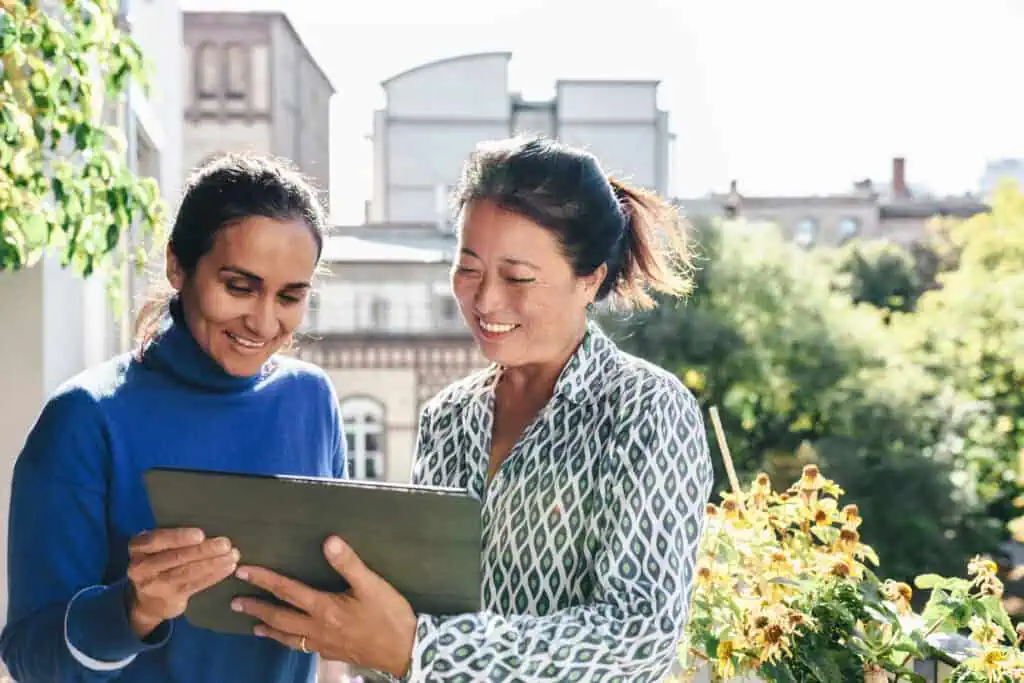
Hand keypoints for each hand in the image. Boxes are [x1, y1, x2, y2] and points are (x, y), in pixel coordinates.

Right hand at [126, 528, 239, 638]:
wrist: (146, 600)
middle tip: (225, 544)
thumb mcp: (155, 548)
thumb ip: (171, 539)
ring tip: (233, 555)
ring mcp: (155, 586)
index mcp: (138, 548)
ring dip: (214, 563)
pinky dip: (214, 575)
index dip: (179, 537)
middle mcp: (141, 568)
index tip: (201, 534)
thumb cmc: (158, 561)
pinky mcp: (170, 599)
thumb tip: (208, 528)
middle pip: (176, 558)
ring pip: (188, 573)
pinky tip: (228, 567)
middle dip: (204, 550)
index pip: (157, 540)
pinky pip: (196, 585)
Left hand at [232, 536, 416, 677]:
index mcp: (324, 608)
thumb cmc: (389, 616)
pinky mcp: (332, 654)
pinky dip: (290, 642)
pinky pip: (302, 647)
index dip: (264, 579)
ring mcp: (323, 644)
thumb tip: (329, 541)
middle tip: (235, 603)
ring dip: (269, 629)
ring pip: (288, 637)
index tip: (243, 571)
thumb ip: (349, 564)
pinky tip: (293, 640)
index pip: (287, 591)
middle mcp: (317, 628)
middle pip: (280, 617)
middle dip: (257, 608)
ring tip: (255, 626)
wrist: (404, 651)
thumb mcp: (372, 585)